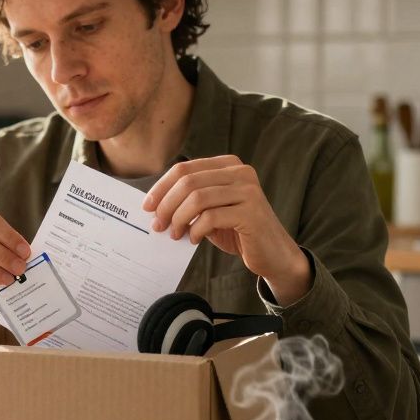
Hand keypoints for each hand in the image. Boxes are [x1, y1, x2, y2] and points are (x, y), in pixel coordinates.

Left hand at [141, 155, 310, 304]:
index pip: (185, 169)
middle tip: (157, 225)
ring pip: (197, 198)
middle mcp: (240, 172)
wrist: (272, 254)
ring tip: (174, 234)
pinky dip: (196, 230)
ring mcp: (248, 191)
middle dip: (166, 204)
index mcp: (228, 165)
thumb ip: (189, 202)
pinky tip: (192, 239)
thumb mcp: (210, 210)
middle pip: (188, 181)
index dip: (161, 187)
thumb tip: (154, 206)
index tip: (147, 206)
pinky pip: (211, 217)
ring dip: (179, 218)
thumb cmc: (237, 231)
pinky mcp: (251, 212)